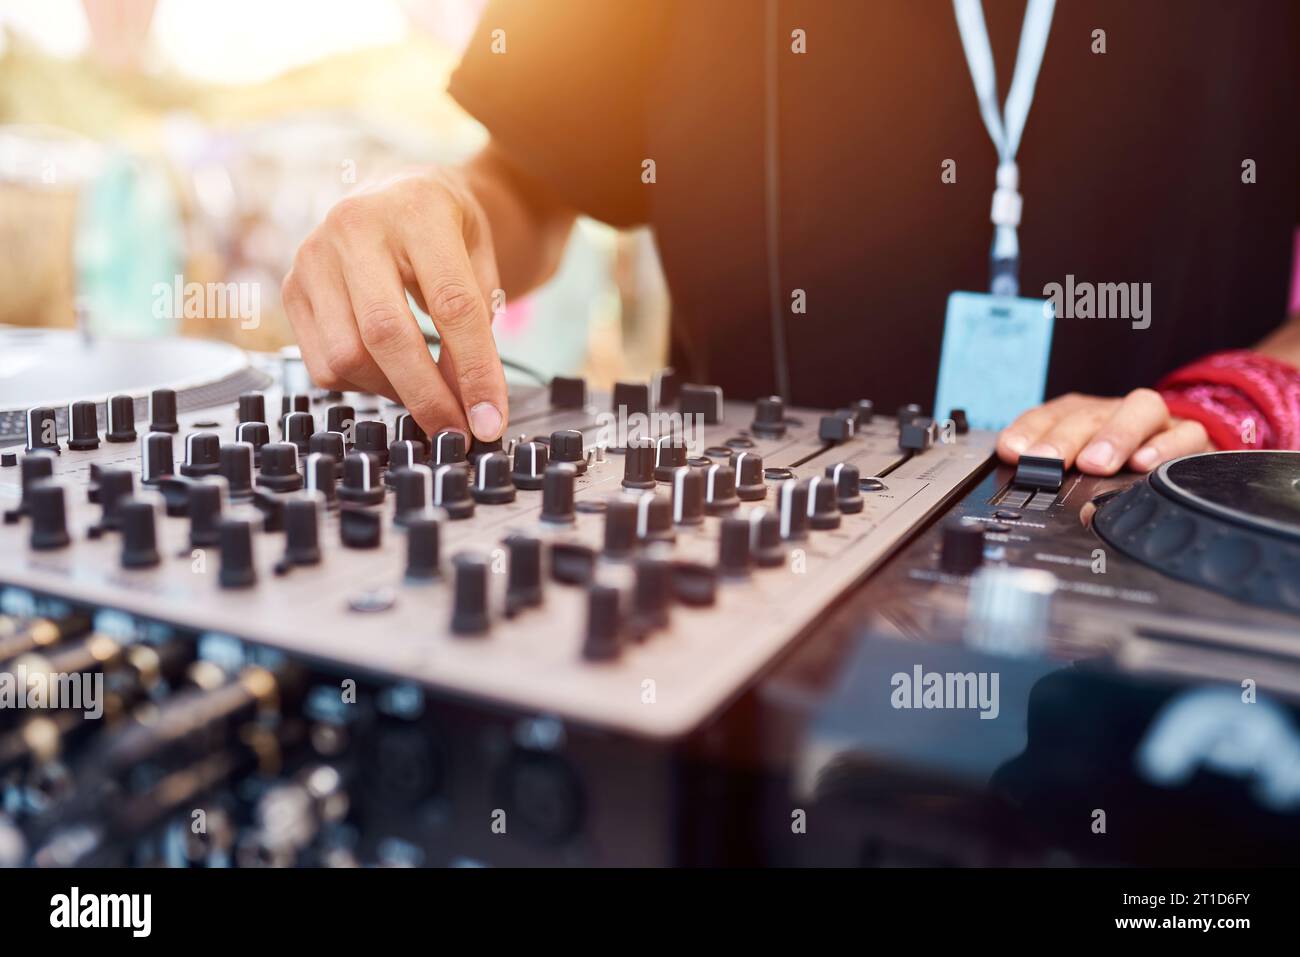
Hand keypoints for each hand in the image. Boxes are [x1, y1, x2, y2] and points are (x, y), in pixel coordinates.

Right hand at [281, 169, 507, 439]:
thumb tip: (467, 405)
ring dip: (394, 392)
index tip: (490, 420)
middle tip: (456, 433)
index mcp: (418, 211)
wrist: (401, 191)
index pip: (453, 305)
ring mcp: (313, 256)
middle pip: (386, 334)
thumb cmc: (449, 231)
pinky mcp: (291, 287)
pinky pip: (323, 364)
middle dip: (426, 396)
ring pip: (347, 357)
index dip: (475, 371)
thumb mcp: (481, 263)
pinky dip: (362, 386)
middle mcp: (355, 227)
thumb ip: (476, 329)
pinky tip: (389, 373)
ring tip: (426, 393)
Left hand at [996, 388, 1214, 474]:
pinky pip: (1186, 434)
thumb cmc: (1118, 468)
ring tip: (1095, 464)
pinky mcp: (1190, 438)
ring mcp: (1155, 423)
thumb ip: (1051, 472)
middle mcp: (1115, 413)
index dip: (1029, 430)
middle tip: (1046, 461)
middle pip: (1089, 415)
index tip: (1013, 450)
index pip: (1050, 415)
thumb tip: (1021, 479)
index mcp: (1082, 416)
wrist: (1178, 457)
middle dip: (1064, 438)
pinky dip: (1164, 448)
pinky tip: (1143, 465)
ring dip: (1114, 435)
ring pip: (1140, 409)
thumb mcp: (1079, 469)